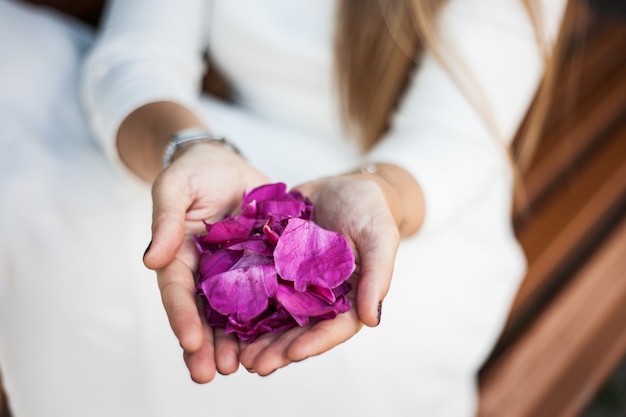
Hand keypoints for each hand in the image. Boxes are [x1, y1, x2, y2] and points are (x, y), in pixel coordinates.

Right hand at [142, 142, 269, 381]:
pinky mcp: (264, 266)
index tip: (190, 341)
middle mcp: (206, 274)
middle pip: (204, 315)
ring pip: (236, 314)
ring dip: (238, 343)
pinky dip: (272, 318)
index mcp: (180, 258)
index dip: (181, 317)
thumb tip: (151, 260)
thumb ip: (165, 220)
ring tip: (246, 367)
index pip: (177, 292)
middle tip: (211, 374)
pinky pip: (269, 294)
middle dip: (206, 346)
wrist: (227, 165)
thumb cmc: (195, 173)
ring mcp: (236, 274)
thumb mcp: (175, 188)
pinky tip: (281, 339)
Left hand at [238, 174, 400, 374]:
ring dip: (257, 339)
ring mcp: (295, 285)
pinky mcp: (274, 269)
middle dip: (278, 350)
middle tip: (254, 365)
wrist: (339, 185)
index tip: (293, 354)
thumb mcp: (380, 236)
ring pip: (276, 318)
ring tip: (236, 355)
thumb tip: (372, 319)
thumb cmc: (368, 209)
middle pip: (300, 330)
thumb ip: (378, 274)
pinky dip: (244, 306)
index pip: (335, 327)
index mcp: (350, 297)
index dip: (315, 342)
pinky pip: (259, 289)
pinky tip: (224, 318)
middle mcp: (320, 298)